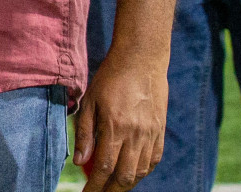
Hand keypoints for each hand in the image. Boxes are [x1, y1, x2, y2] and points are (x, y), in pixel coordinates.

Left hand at [74, 50, 168, 190]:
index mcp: (115, 126)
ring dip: (126, 184)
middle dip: (110, 191)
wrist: (142, 60)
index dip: (95, 186)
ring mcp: (151, 134)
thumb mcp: (90, 101)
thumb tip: (80, 162)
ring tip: (113, 187)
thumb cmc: (110, 77)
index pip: (104, 167)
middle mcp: (135, 134)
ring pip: (140, 171)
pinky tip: (132, 174)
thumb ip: (85, 133)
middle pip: (124, 176)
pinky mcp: (160, 131)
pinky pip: (154, 160)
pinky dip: (142, 172)